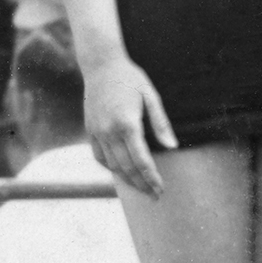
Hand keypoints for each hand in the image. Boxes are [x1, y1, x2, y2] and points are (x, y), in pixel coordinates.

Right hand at [84, 57, 175, 195]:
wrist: (101, 65)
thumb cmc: (130, 78)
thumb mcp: (150, 96)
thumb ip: (160, 123)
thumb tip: (172, 146)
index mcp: (127, 123)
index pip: (141, 160)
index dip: (151, 177)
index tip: (160, 189)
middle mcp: (110, 131)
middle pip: (127, 168)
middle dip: (142, 184)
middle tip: (154, 197)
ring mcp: (97, 132)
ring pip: (112, 165)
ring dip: (126, 180)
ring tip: (140, 189)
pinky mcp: (90, 130)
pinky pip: (99, 156)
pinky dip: (110, 168)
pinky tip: (121, 173)